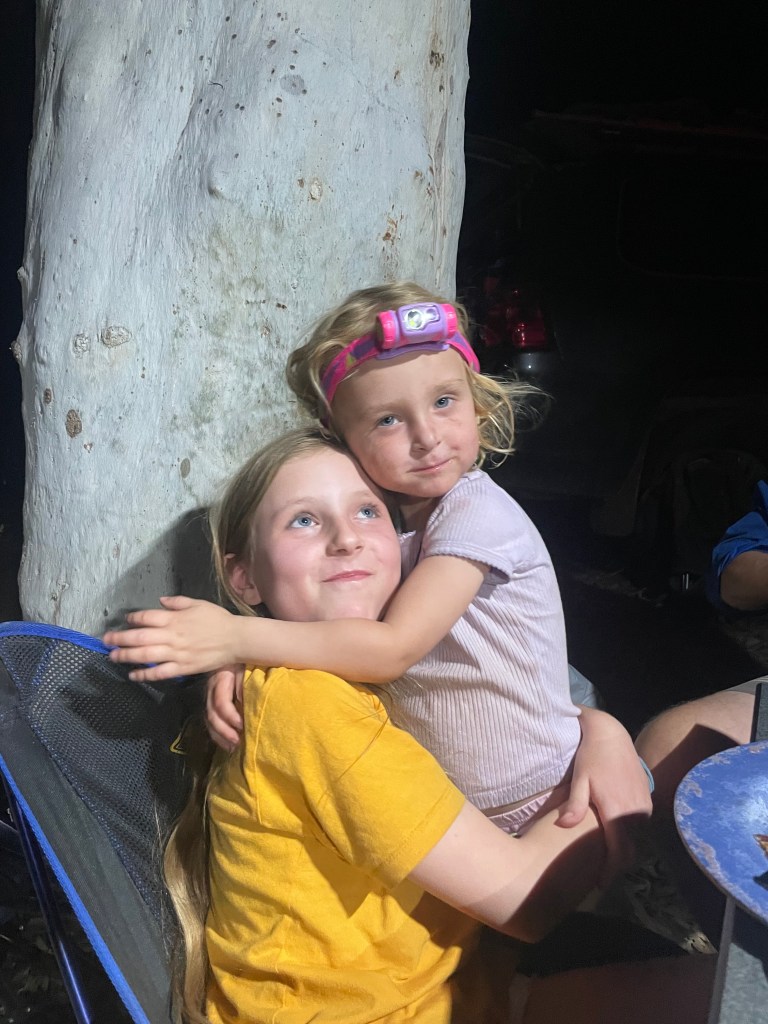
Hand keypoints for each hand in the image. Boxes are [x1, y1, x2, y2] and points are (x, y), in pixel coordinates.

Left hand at [103, 595, 240, 680]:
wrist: (235, 640)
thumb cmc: (217, 619)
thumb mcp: (198, 603)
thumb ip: (178, 602)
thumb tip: (161, 601)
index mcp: (175, 619)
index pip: (147, 617)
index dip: (133, 618)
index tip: (126, 620)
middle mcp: (172, 636)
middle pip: (140, 637)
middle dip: (120, 638)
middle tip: (106, 640)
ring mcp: (176, 653)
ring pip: (146, 656)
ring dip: (127, 656)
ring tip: (113, 656)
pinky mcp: (182, 668)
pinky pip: (160, 673)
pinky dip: (145, 675)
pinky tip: (133, 675)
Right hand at [206, 664, 244, 751]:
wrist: (233, 648)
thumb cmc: (244, 658)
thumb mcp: (246, 667)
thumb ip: (244, 684)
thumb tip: (245, 703)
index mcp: (220, 679)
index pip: (221, 702)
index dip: (230, 716)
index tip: (242, 725)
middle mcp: (211, 689)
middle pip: (212, 714)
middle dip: (224, 730)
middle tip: (238, 741)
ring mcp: (209, 696)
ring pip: (209, 720)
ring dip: (220, 736)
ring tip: (233, 747)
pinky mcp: (211, 702)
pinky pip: (210, 721)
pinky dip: (218, 734)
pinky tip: (227, 744)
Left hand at [557, 706, 652, 883]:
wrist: (611, 735)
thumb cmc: (591, 757)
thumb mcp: (580, 779)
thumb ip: (574, 805)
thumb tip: (565, 827)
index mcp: (619, 812)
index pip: (618, 853)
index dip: (610, 872)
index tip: (598, 885)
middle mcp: (637, 813)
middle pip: (630, 851)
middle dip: (616, 866)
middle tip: (599, 876)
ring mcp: (645, 807)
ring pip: (635, 840)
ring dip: (622, 850)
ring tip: (604, 859)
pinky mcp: (647, 800)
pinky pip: (639, 827)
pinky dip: (628, 836)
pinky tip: (613, 836)